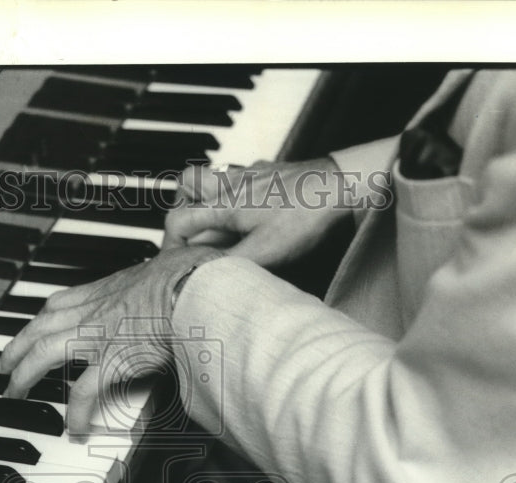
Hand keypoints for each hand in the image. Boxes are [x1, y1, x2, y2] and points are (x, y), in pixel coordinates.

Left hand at [0, 245, 220, 435]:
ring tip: (12, 393)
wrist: (195, 286)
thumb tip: (177, 272)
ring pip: (43, 355)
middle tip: (0, 365)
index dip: (40, 319)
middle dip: (14, 347)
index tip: (31, 329)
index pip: (59, 303)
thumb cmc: (191, 275)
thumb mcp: (167, 266)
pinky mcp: (112, 360)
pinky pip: (83, 392)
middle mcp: (93, 310)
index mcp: (105, 289)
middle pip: (39, 328)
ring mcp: (98, 335)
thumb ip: (161, 275)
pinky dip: (75, 412)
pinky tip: (73, 427)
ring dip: (23, 375)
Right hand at [163, 157, 351, 267]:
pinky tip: (254, 208)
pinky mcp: (274, 172)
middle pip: (188, 182)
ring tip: (217, 221)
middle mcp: (233, 183)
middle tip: (190, 232)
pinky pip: (246, 175)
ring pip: (216, 175)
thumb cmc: (307, 215)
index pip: (178, 220)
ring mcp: (253, 174)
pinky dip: (241, 191)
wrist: (344, 184)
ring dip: (210, 196)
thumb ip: (229, 263)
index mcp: (224, 204)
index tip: (177, 262)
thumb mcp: (265, 252)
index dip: (171, 244)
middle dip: (183, 207)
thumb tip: (203, 276)